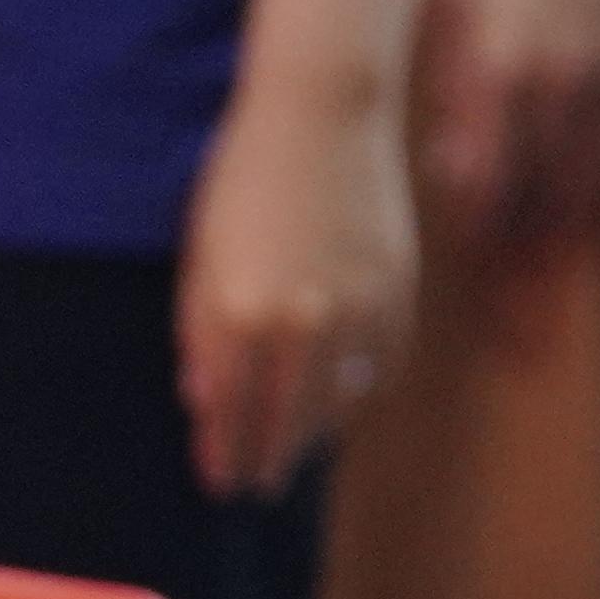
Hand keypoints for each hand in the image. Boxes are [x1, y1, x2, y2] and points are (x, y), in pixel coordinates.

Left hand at [172, 83, 416, 498]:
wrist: (321, 115)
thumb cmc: (241, 182)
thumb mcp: (201, 260)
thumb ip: (202, 337)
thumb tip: (206, 404)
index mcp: (242, 318)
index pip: (233, 417)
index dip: (226, 457)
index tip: (221, 483)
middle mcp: (304, 325)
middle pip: (288, 422)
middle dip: (269, 457)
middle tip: (256, 482)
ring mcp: (359, 311)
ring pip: (338, 401)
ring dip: (314, 428)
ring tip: (296, 441)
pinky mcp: (398, 294)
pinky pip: (380, 365)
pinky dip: (360, 387)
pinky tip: (342, 394)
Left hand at [409, 0, 599, 272]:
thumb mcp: (454, 8)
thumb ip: (458, 95)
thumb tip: (455, 168)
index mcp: (505, 76)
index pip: (496, 187)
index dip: (486, 230)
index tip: (477, 254)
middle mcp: (565, 88)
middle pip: (551, 197)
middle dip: (532, 242)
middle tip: (519, 276)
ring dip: (576, 216)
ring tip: (557, 242)